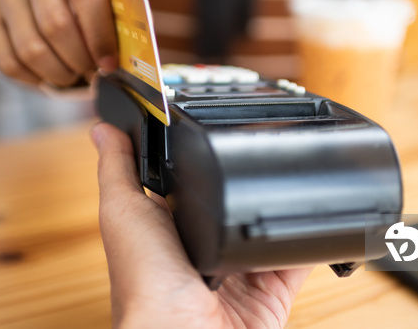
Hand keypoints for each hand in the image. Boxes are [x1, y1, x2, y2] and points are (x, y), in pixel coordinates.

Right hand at [0, 0, 127, 86]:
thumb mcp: (118, 5)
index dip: (99, 35)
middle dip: (79, 59)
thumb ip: (123, 27)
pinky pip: (7, 61)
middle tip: (93, 74)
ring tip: (75, 76)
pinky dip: (33, 79)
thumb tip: (127, 64)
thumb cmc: (99, 3)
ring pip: (30, 48)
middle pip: (55, 24)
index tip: (109, 64)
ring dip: (58, 73)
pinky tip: (50, 77)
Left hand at [91, 123, 311, 328]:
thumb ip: (119, 169)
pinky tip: (314, 217)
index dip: (201, 163)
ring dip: (279, 208)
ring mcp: (238, 271)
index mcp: (168, 229)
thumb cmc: (143, 284)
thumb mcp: (123, 212)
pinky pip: (297, 259)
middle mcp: (202, 250)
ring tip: (292, 177)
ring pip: (267, 228)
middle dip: (247, 184)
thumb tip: (103, 128)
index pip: (188, 186)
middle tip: (265, 149)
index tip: (215, 131)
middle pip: (231, 206)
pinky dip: (308, 242)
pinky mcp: (270, 289)